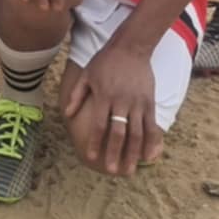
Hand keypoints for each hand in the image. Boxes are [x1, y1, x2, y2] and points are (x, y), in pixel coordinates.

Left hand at [62, 41, 161, 175]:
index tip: (91, 157)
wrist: (131, 47)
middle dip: (114, 153)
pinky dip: (152, 142)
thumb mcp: (87, 74)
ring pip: (136, 133)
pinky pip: (152, 126)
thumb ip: (76, 94)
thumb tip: (66, 114)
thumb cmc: (105, 61)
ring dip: (133, 153)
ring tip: (129, 170)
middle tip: (112, 171)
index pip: (98, 124)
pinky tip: (149, 156)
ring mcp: (138, 103)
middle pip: (118, 132)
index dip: (94, 142)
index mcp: (103, 95)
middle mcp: (121, 101)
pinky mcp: (150, 102)